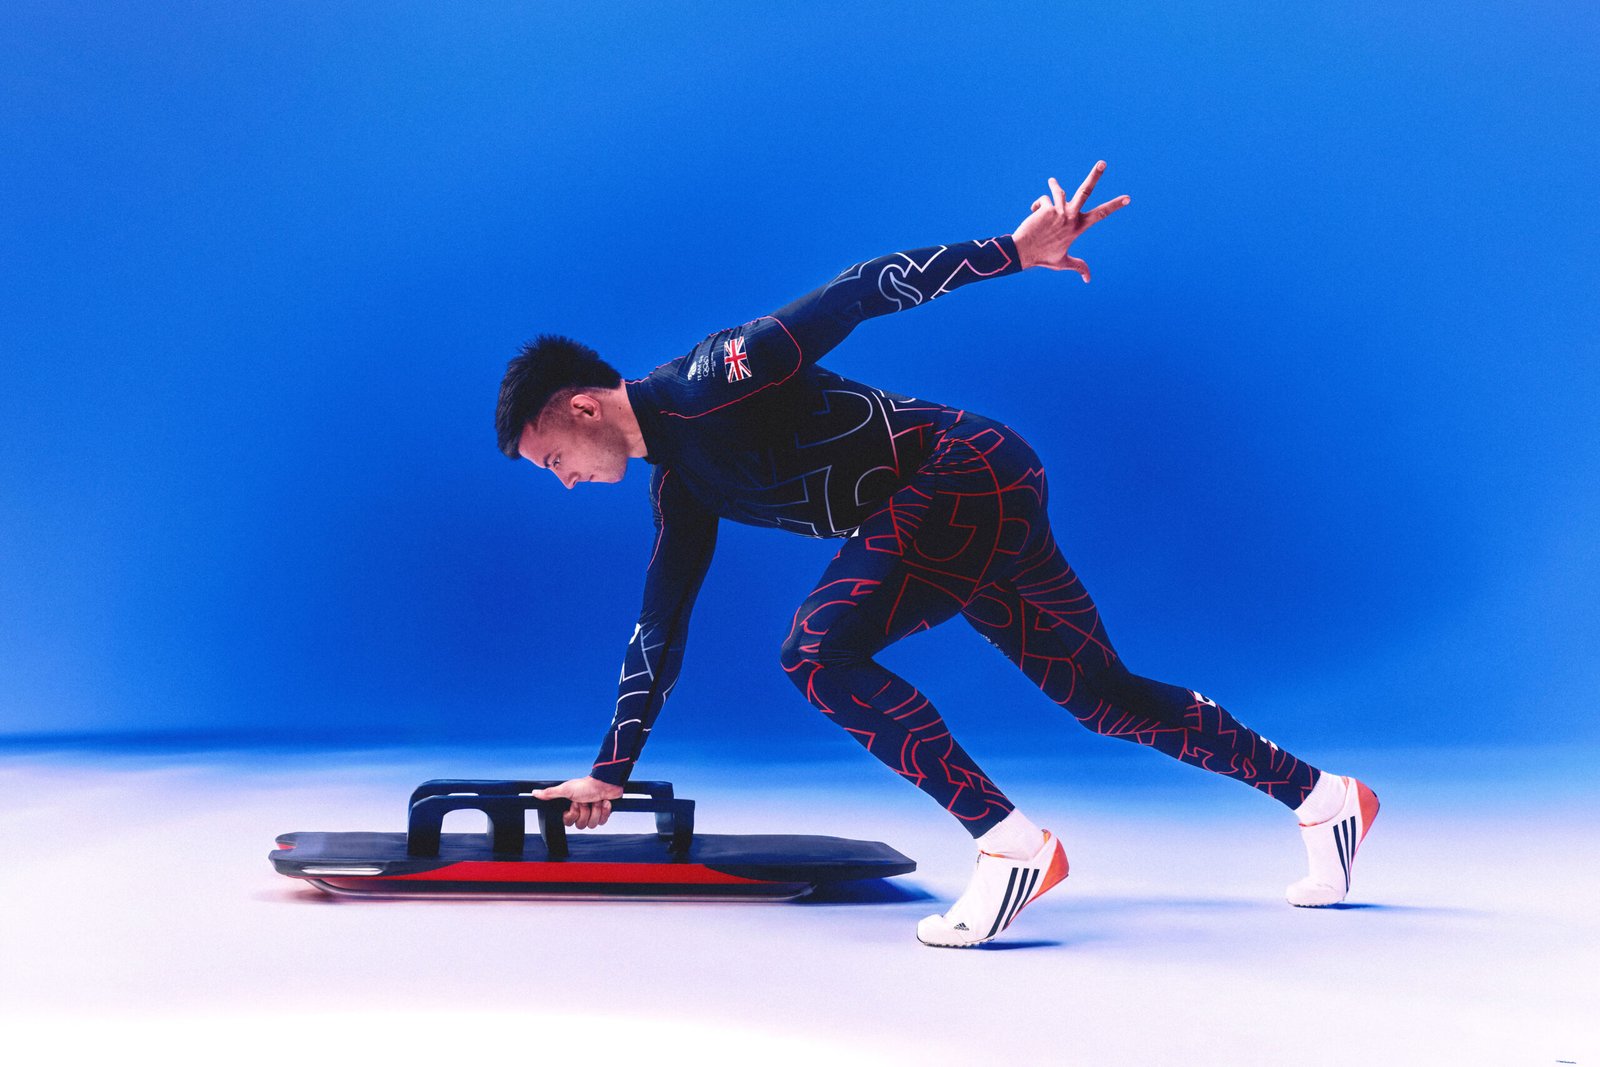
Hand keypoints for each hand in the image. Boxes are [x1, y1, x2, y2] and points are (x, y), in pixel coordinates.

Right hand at [531, 776, 624, 828]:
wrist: (605, 783)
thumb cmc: (586, 785)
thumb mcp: (566, 789)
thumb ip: (550, 793)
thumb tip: (535, 793)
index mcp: (571, 807)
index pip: (568, 822)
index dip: (573, 814)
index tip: (576, 803)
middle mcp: (581, 812)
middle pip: (580, 825)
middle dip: (585, 812)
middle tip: (586, 801)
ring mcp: (592, 814)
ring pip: (591, 825)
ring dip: (595, 811)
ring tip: (595, 801)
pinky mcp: (603, 814)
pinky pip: (602, 822)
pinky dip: (604, 811)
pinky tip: (604, 802)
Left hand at [1010, 160, 1130, 281]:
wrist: (1022, 252)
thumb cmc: (1042, 257)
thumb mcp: (1062, 262)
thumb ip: (1078, 266)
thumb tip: (1088, 279)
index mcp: (1078, 228)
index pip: (1101, 215)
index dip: (1115, 206)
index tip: (1128, 198)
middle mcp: (1070, 217)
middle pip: (1085, 191)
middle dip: (1095, 176)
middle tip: (1103, 162)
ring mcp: (1059, 211)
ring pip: (1059, 190)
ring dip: (1054, 186)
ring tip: (1052, 181)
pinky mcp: (1046, 208)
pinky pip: (1043, 199)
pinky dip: (1037, 205)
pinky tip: (1033, 215)